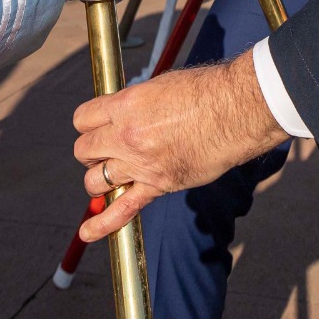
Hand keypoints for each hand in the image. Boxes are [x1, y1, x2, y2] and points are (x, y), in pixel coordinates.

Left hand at [71, 52, 285, 239]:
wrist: (235, 112)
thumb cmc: (204, 92)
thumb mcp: (160, 86)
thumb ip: (136, 103)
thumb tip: (127, 112)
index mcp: (125, 106)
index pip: (83, 118)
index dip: (88, 122)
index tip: (97, 125)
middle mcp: (126, 135)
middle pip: (84, 150)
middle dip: (90, 151)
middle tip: (105, 150)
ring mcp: (140, 163)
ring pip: (95, 181)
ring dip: (99, 179)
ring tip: (111, 176)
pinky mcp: (157, 185)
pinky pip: (122, 209)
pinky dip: (103, 224)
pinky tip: (87, 232)